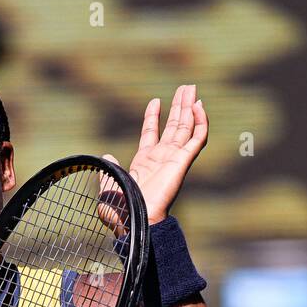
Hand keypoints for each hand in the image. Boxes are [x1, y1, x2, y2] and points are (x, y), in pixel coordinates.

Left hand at [104, 84, 207, 223]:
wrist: (136, 220)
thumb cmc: (121, 210)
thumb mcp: (109, 186)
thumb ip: (109, 169)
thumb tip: (106, 156)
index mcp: (144, 162)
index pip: (151, 133)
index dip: (153, 116)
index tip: (155, 101)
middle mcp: (162, 158)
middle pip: (174, 126)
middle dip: (179, 106)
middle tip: (186, 87)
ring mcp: (174, 159)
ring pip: (187, 127)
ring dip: (190, 107)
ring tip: (192, 88)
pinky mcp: (183, 162)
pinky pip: (197, 138)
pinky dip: (200, 122)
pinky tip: (198, 106)